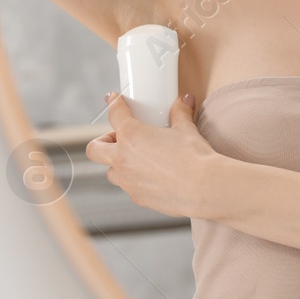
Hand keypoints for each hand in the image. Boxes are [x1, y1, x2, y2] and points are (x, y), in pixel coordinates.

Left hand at [86, 92, 223, 219]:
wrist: (204, 187)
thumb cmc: (194, 157)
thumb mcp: (187, 130)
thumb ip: (180, 114)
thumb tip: (184, 102)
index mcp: (132, 136)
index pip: (115, 114)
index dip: (114, 104)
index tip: (113, 101)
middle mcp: (123, 158)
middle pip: (95, 149)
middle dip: (102, 142)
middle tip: (119, 139)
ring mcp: (128, 181)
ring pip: (111, 171)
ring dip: (119, 164)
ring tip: (138, 160)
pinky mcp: (137, 197)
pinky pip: (129, 187)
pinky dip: (136, 180)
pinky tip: (154, 176)